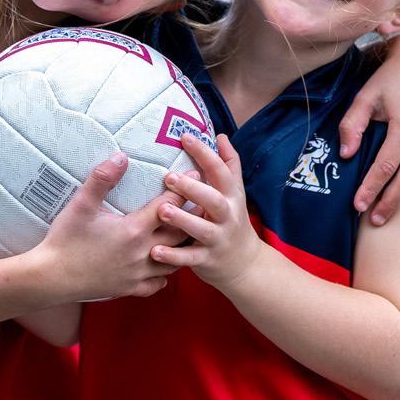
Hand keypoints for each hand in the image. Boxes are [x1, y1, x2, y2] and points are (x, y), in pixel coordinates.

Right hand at [37, 152, 190, 300]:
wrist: (51, 278)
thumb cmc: (65, 240)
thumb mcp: (81, 205)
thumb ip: (102, 179)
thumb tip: (121, 156)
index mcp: (134, 230)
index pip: (169, 206)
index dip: (183, 189)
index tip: (194, 176)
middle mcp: (143, 253)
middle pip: (181, 233)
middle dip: (193, 216)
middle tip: (203, 203)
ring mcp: (139, 274)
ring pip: (175, 260)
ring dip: (184, 246)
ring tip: (190, 232)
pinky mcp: (130, 288)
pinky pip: (158, 283)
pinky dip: (166, 273)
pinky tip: (164, 263)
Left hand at [148, 134, 263, 289]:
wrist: (245, 264)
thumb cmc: (232, 220)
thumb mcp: (235, 193)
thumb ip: (229, 164)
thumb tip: (221, 136)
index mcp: (231, 196)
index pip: (220, 170)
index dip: (204, 153)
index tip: (184, 136)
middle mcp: (227, 216)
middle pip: (213, 200)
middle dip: (193, 189)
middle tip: (169, 177)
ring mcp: (218, 239)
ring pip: (201, 229)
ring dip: (182, 220)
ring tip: (161, 210)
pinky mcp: (207, 260)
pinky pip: (190, 258)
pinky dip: (173, 256)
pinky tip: (154, 251)